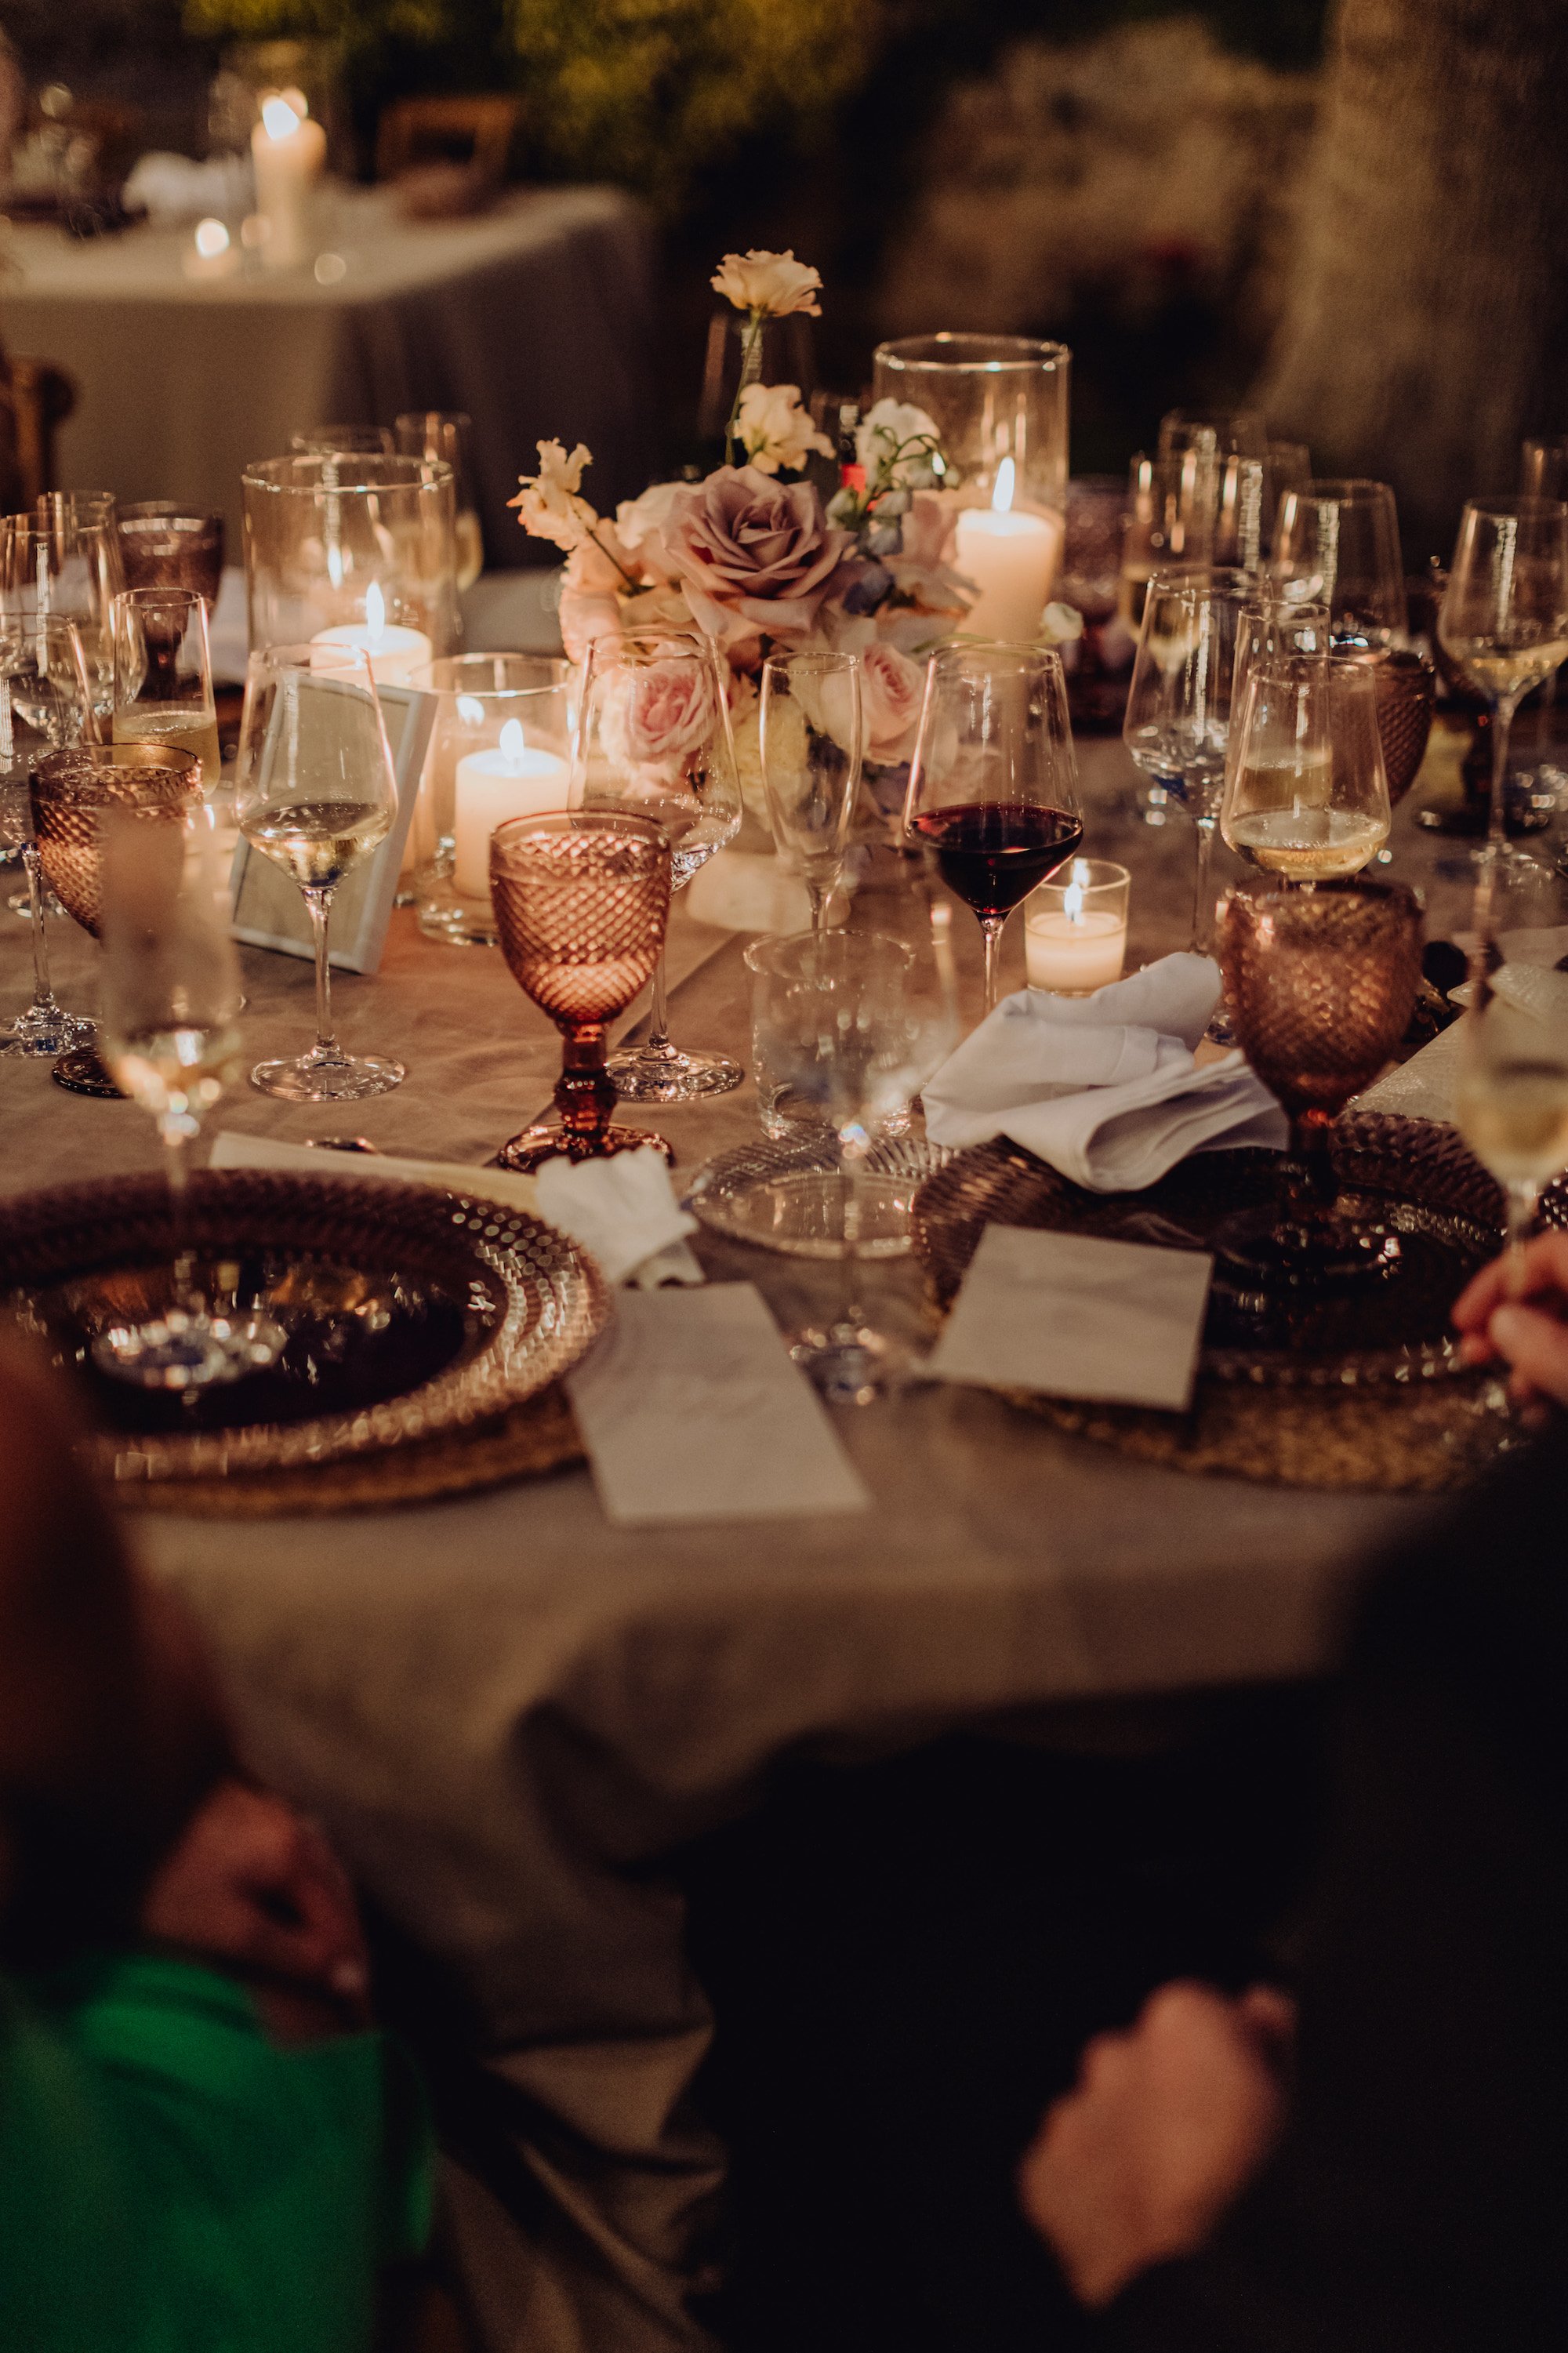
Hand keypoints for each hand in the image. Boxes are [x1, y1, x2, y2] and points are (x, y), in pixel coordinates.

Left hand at [141, 1779, 368, 2027]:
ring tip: (329, 1950)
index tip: (359, 2014)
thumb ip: (290, 1953)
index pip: (339, 1921)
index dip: (349, 1968)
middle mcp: (296, 1823)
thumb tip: (351, 1978)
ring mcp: (274, 1809)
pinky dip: (306, 1887)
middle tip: (351, 1987)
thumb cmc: (165, 1881)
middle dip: (348, 1939)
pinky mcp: (250, 1806)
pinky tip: (296, 1900)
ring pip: (319, 1867)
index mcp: (295, 1852)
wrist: (115, 1813)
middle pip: (337, 1890)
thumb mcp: (226, 1929)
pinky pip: (297, 1853)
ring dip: (330, 1910)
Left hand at [1018, 1981, 1294, 2308]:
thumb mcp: (1293, 2102)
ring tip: (1167, 2200)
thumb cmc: (1257, 2188)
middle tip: (1199, 2160)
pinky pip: (1069, 2169)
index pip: (1193, 2020)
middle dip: (1163, 2100)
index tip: (1234, 2105)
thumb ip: (1271, 2035)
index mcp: (1180, 2020)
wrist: (1194, 2280)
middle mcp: (1114, 2052)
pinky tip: (1130, 2221)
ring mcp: (1073, 2113)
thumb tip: (1261, 2001)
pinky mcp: (1044, 2169)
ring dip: (1126, 2146)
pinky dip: (1092, 2190)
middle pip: (1139, 2065)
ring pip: (1102, 2119)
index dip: (1216, 2063)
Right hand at [1453, 1230, 1567, 1412]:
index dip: (1500, 1279)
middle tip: (1476, 1355)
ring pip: (1567, 1324)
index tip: (1466, 1318)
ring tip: (1519, 1394)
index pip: (1547, 1250)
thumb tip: (1503, 1325)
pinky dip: (1559, 1372)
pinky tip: (1545, 1408)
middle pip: (1554, 1288)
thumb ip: (1546, 1350)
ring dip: (1533, 1357)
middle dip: (1510, 1324)